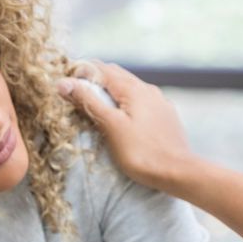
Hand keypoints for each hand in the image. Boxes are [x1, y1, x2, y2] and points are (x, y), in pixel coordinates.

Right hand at [57, 60, 198, 190]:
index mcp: (133, 88)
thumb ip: (88, 101)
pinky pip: (141, 101)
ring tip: (96, 104)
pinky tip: (122, 116)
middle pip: (116, 75)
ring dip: (111, 90)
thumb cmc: (142, 152)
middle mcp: (148, 89)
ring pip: (129, 88)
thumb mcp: (111, 126)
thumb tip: (63, 83)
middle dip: (94, 78)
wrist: (178, 172)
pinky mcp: (165, 116)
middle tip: (76, 92)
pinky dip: (125, 102)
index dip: (81, 72)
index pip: (101, 68)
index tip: (65, 83)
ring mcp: (159, 102)